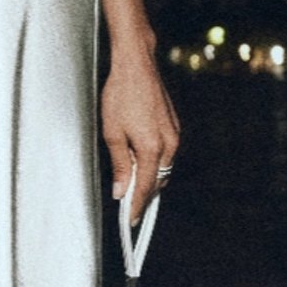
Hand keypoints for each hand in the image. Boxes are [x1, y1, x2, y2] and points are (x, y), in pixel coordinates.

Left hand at [101, 40, 180, 227]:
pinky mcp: (174, 126)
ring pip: (163, 167)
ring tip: (132, 183)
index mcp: (152, 148)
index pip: (145, 187)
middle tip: (127, 204)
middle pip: (157, 181)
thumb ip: (119, 164)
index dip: (136, 206)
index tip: (129, 221)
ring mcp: (174, 134)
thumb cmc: (120, 94)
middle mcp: (168, 144)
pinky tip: (141, 160)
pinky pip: (166, 153)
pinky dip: (154, 162)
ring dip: (149, 177)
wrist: (136, 65)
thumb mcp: (112, 132)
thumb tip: (121, 190)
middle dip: (143, 194)